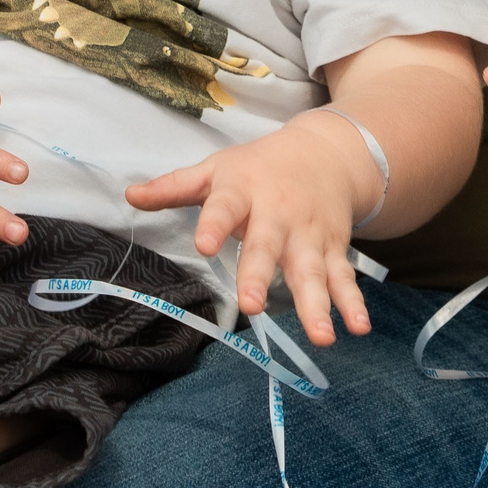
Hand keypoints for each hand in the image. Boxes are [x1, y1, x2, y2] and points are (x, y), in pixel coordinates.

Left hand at [124, 114, 376, 344]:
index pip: (224, 207)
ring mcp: (309, 234)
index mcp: (244, 191)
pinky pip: (343, 278)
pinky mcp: (334, 249)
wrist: (328, 151)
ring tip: (321, 336)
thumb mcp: (217, 168)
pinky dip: (352, 302)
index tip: (202, 244)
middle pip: (268, 246)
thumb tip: (129, 196)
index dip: (213, 224)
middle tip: (252, 305)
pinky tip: (358, 328)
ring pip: (312, 270)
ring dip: (316, 303)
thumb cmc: (260, 166)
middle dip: (261, 275)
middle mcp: (279, 215)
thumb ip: (175, 187)